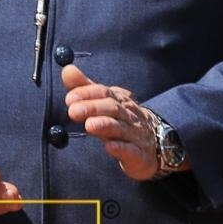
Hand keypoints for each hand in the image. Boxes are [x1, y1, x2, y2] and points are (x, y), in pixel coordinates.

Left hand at [62, 64, 169, 180]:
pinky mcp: (137, 153)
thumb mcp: (105, 102)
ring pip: (120, 127)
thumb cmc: (123, 120)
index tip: (70, 97)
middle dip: (93, 108)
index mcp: (119, 101)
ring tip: (89, 125)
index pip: (105, 92)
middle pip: (113, 108)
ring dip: (105, 125)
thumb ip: (85, 87)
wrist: (155, 143)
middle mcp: (128, 115)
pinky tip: (109, 147)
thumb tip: (67, 70)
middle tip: (73, 111)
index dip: (88, 93)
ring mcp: (134, 134)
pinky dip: (120, 148)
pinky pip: (130, 150)